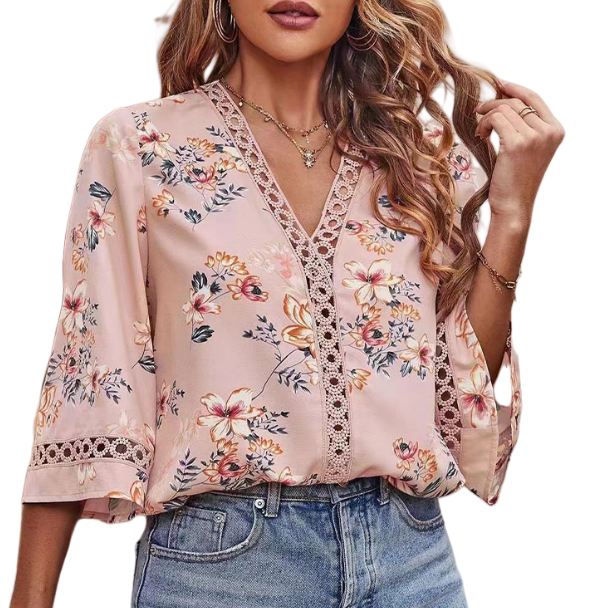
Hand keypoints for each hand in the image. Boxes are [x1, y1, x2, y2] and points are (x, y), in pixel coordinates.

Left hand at [474, 81, 564, 225]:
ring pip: (504, 109)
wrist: (514, 205)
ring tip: (480, 131)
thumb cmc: (515, 180)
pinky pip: (495, 119)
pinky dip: (484, 124)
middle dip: (494, 104)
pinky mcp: (517, 143)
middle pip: (516, 102)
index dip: (516, 89)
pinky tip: (480, 136)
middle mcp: (549, 131)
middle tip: (478, 112)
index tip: (499, 86)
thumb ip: (523, 126)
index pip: (535, 98)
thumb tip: (503, 100)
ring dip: (486, 116)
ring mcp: (535, 136)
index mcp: (556, 130)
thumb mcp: (526, 149)